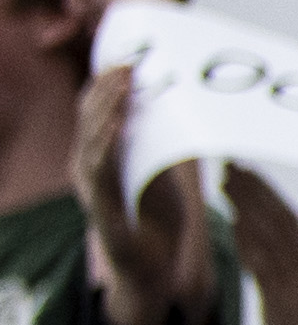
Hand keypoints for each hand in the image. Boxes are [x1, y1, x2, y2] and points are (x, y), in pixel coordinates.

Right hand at [75, 65, 215, 324]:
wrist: (153, 268)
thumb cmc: (157, 217)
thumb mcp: (163, 170)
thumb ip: (162, 139)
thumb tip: (181, 104)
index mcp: (104, 154)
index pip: (99, 111)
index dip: (109, 83)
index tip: (127, 56)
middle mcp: (90, 167)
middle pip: (91, 118)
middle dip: (107, 88)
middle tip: (125, 61)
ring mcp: (91, 187)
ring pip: (92, 138)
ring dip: (107, 109)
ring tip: (120, 83)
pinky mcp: (101, 208)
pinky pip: (101, 171)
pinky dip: (107, 146)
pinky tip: (116, 127)